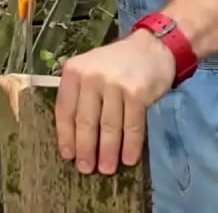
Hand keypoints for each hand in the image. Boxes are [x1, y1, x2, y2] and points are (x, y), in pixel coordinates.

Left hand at [55, 30, 175, 174]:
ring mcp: (115, 84)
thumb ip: (80, 94)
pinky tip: (128, 158)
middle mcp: (92, 77)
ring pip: (108, 127)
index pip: (65, 110)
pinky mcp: (137, 93)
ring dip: (107, 152)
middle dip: (85, 149)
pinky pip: (132, 126)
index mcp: (75, 71)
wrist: (152, 48)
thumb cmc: (118, 63)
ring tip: (107, 169)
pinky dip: (130, 145)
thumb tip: (74, 136)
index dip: (66, 136)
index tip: (68, 155)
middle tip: (86, 168)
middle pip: (85, 121)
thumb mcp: (90, 69)